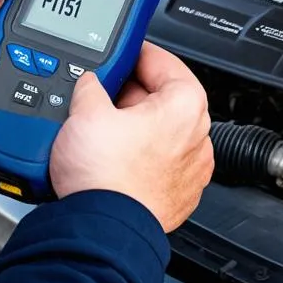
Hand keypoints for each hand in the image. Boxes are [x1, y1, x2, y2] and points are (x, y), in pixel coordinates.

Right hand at [49, 42, 213, 232]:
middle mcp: (198, 137)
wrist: (102, 230)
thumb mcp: (85, 112)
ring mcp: (191, 171)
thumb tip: (91, 82)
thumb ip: (91, 85)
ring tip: (101, 128)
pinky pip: (160, 163)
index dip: (136, 53)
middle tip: (101, 92)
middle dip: (132, 93)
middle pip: (164, 99)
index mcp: (186, 106)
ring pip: (163, 133)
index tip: (122, 52)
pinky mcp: (178, 196)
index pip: (164, 62)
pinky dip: (140, 157)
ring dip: (136, 126)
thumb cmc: (104, 176)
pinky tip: (112, 158)